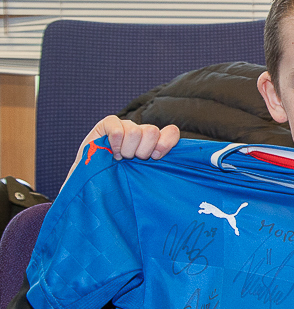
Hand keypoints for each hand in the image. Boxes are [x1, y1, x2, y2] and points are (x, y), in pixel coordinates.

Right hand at [64, 116, 179, 186]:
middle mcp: (142, 132)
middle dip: (143, 151)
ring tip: (121, 159)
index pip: (171, 132)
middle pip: (152, 131)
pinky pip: (117, 129)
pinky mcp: (107, 124)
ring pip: (135, 131)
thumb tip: (186, 174)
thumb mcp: (144, 177)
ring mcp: (125, 126)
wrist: (92, 183)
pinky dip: (115, 144)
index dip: (166, 143)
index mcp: (154, 143)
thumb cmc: (121, 182)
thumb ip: (161, 171)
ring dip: (127, 150)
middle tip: (134, 161)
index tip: (156, 157)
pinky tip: (111, 153)